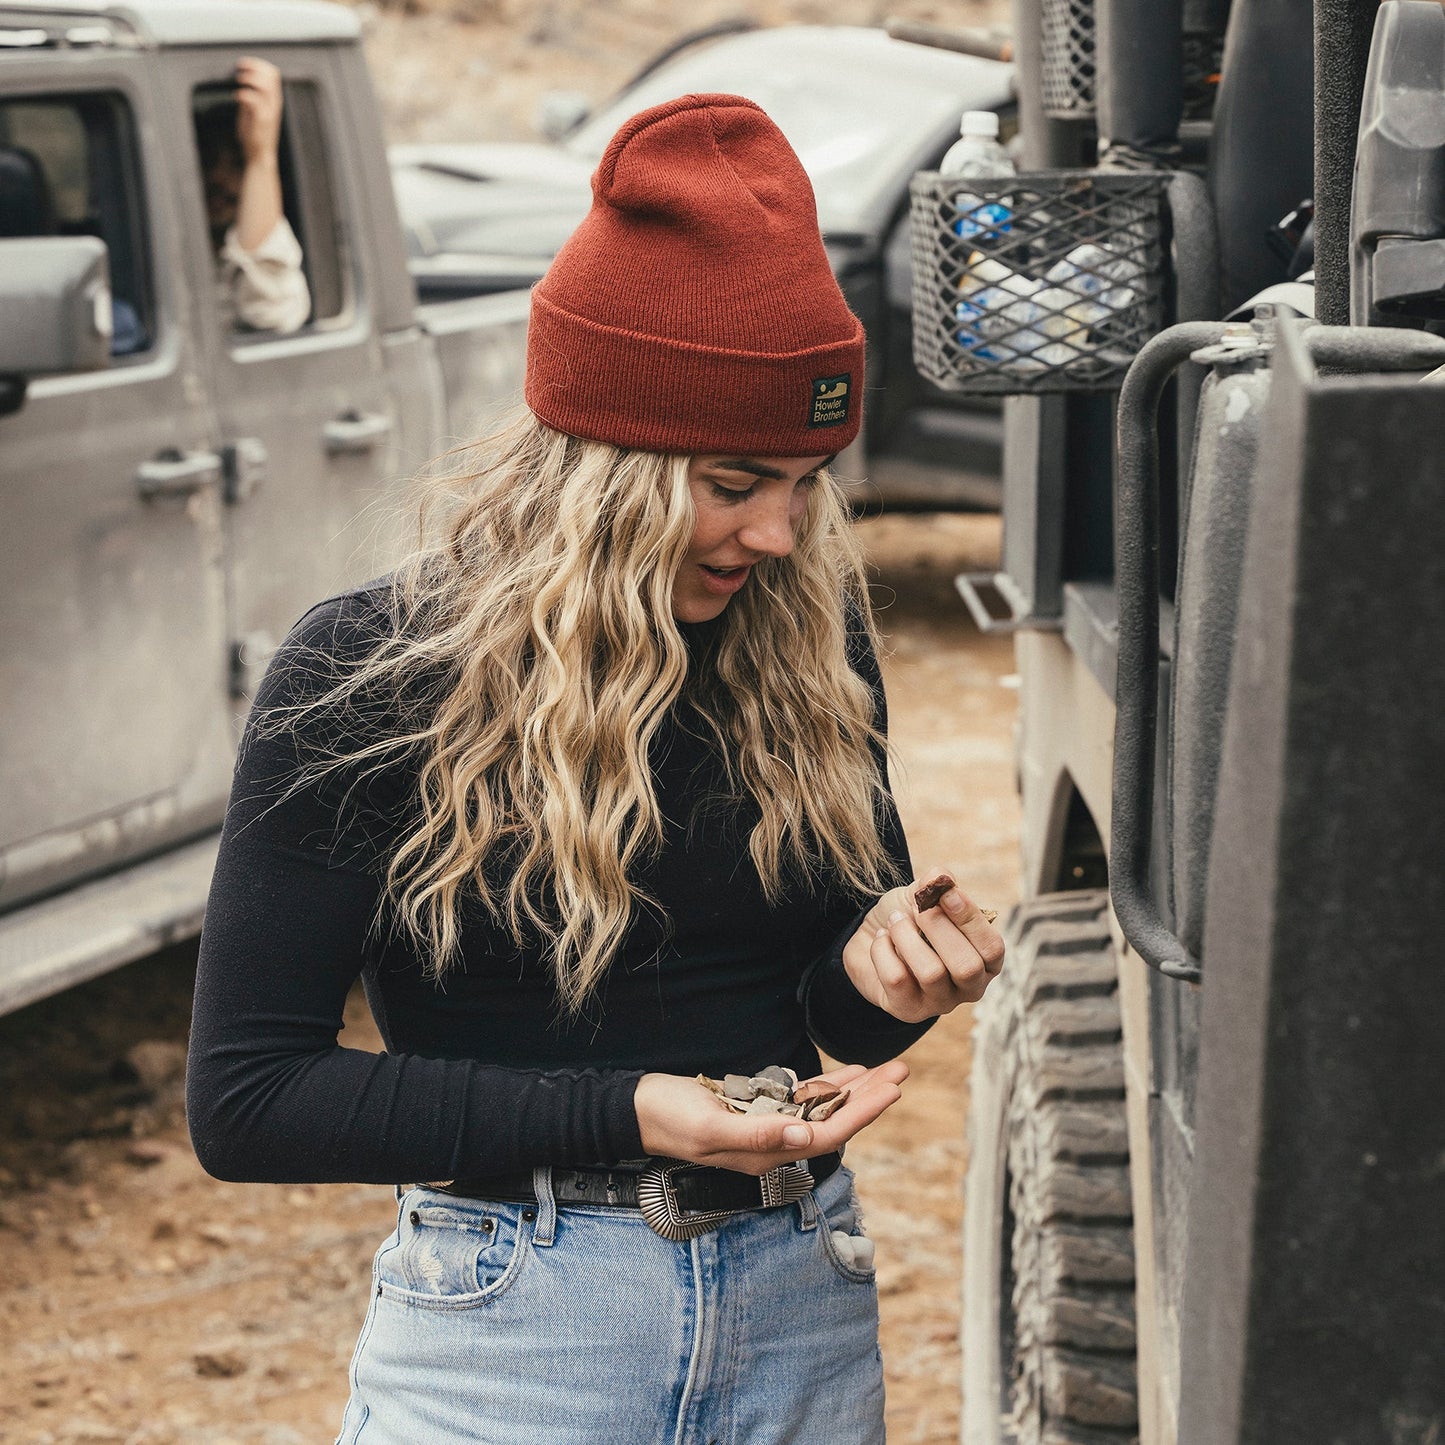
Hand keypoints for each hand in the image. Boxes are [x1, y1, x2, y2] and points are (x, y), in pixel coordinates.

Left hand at [234, 56, 283, 163]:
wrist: (259, 155)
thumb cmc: (255, 134)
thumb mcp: (253, 111)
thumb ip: (251, 97)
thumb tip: (242, 83)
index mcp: (274, 100)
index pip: (273, 74)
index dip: (258, 64)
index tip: (243, 64)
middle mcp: (274, 104)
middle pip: (271, 76)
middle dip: (253, 67)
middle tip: (239, 68)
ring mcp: (269, 112)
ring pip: (264, 86)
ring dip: (249, 78)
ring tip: (238, 79)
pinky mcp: (261, 121)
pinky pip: (254, 101)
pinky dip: (243, 94)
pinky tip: (236, 96)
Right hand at [634, 1061, 907, 1175]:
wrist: (636, 1109)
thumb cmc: (669, 1118)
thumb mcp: (710, 1126)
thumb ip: (757, 1136)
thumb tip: (804, 1138)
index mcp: (766, 1154)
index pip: (828, 1135)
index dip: (862, 1113)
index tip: (891, 1090)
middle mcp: (773, 1145)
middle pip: (833, 1122)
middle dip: (870, 1099)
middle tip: (901, 1072)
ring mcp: (766, 1127)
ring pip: (822, 1110)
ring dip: (855, 1091)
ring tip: (886, 1071)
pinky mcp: (755, 1110)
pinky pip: (801, 1101)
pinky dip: (827, 1087)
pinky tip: (848, 1075)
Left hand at [842, 867, 1004, 1022]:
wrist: (869, 940)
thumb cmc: (909, 919)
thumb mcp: (923, 896)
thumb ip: (935, 886)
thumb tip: (940, 876)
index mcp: (986, 960)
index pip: (992, 948)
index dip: (970, 919)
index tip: (946, 892)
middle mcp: (970, 987)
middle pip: (967, 967)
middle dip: (939, 929)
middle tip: (919, 909)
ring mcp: (940, 1002)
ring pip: (931, 974)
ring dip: (906, 937)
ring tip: (895, 921)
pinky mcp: (908, 1010)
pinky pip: (897, 979)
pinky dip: (884, 950)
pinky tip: (882, 940)